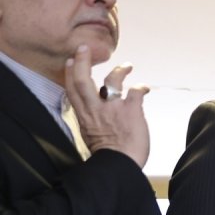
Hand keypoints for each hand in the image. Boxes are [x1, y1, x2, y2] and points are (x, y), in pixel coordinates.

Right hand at [63, 45, 150, 166]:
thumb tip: (98, 117)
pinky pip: (136, 91)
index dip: (69, 74)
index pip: (72, 90)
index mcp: (84, 116)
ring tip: (127, 66)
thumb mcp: (91, 136)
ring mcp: (112, 108)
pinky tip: (145, 88)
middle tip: (84, 48)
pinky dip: (141, 87)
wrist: (119, 165)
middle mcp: (95, 109)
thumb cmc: (108, 156)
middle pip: (82, 80)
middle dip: (81, 61)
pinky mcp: (130, 110)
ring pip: (111, 80)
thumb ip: (93, 122)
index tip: (69, 61)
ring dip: (119, 70)